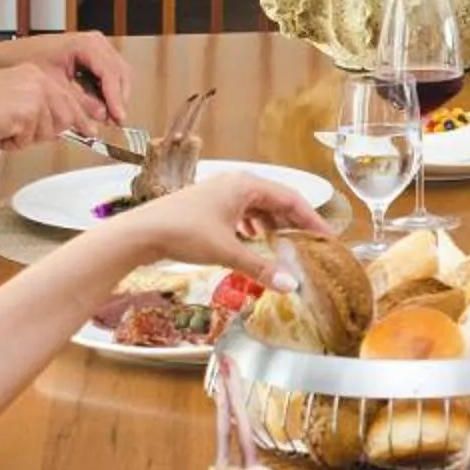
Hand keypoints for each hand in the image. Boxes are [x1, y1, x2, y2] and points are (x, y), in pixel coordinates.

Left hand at [0, 30, 130, 125]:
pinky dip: (107, 89)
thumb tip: (101, 115)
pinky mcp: (91, 54)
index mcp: (85, 44)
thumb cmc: (24, 60)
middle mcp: (94, 42)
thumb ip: (81, 101)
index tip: (118, 116)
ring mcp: (94, 46)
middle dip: (118, 98)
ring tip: (108, 116)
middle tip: (115, 120)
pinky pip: (108, 72)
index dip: (116, 99)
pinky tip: (101, 104)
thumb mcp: (54, 85)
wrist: (8, 54)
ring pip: (118, 73)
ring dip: (115, 95)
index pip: (111, 74)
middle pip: (120, 73)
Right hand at [0, 64, 99, 150]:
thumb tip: (62, 130)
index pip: (70, 100)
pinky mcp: (28, 112)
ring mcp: (35, 96)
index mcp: (37, 74)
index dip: (81, 119)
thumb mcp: (16, 102)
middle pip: (65, 118)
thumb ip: (41, 111)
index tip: (91, 131)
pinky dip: (13, 142)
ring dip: (26, 138)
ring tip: (4, 127)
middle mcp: (39, 81)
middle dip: (45, 133)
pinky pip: (30, 139)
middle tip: (20, 130)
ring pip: (49, 132)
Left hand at [115, 169, 332, 281]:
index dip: (313, 219)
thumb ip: (261, 267)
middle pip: (277, 202)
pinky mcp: (210, 206)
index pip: (292, 199)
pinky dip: (255, 229)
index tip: (328, 239)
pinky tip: (255, 243)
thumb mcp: (226, 251)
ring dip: (275, 228)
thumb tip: (291, 286)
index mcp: (246, 184)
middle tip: (312, 247)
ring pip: (260, 208)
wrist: (140, 232)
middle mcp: (236, 183)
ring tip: (287, 249)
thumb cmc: (183, 232)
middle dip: (295, 225)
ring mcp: (222, 193)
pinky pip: (243, 214)